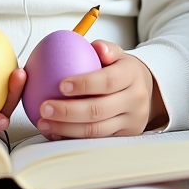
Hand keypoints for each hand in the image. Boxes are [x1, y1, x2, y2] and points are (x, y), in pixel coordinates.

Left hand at [35, 40, 165, 138]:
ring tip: (44, 122)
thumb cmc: (121, 69)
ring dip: (66, 128)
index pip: (108, 81)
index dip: (85, 84)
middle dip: (68, 111)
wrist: (145, 90)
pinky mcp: (123, 137)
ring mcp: (131, 122)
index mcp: (132, 75)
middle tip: (45, 107)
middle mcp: (135, 101)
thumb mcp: (117, 54)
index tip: (61, 85)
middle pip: (99, 110)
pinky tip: (54, 131)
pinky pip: (95, 141)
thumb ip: (105, 48)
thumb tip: (96, 47)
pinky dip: (72, 137)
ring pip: (96, 131)